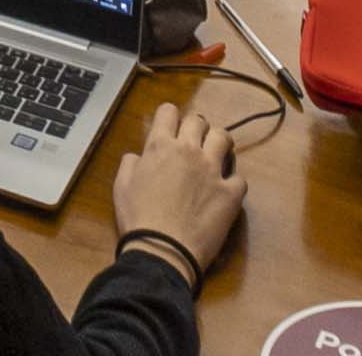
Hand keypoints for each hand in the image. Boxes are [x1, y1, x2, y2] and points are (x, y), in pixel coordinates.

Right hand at [105, 101, 245, 279]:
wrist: (163, 250)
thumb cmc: (138, 219)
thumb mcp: (121, 186)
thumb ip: (131, 163)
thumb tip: (138, 157)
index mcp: (161, 146)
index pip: (169, 112)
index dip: (169, 118)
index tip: (171, 129)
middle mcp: (189, 151)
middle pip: (199, 121)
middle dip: (196, 129)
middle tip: (193, 145)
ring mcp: (213, 170)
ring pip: (224, 138)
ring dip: (219, 145)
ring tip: (215, 157)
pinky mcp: (231, 193)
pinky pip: (239, 178)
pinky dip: (232, 183)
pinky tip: (225, 192)